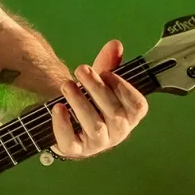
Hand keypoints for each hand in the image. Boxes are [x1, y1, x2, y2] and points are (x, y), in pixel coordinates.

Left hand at [50, 39, 149, 159]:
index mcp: (130, 116)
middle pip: (114, 114)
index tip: (107, 73)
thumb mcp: (100, 81)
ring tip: (67, 85)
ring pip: (95, 126)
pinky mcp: (75, 150)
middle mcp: (118, 132)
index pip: (137, 106)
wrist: (67, 120)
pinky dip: (63, 124)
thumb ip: (108, 64)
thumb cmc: (91, 100)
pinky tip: (58, 108)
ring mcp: (97, 144)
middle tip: (81, 70)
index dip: (124, 88)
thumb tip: (115, 44)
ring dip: (80, 103)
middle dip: (97, 89)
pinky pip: (71, 142)